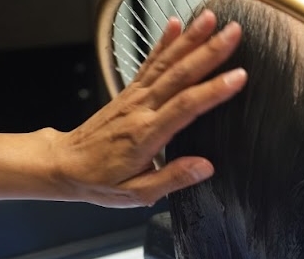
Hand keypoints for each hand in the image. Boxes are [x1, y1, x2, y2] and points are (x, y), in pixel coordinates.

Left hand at [50, 10, 245, 207]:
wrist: (66, 165)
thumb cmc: (100, 180)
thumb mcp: (138, 193)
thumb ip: (173, 179)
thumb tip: (205, 167)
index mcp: (146, 135)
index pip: (185, 106)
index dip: (213, 90)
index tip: (238, 76)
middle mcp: (140, 109)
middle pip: (179, 74)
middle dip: (209, 51)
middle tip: (233, 33)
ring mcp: (133, 97)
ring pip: (166, 62)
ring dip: (190, 38)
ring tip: (212, 19)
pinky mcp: (129, 93)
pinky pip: (149, 63)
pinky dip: (163, 42)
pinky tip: (176, 25)